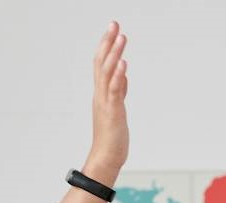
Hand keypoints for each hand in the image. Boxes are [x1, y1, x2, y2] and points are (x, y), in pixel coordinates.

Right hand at [84, 22, 128, 182]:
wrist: (107, 157)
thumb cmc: (112, 136)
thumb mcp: (117, 109)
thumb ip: (120, 91)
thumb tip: (124, 75)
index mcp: (101, 93)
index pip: (101, 63)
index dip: (106, 45)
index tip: (113, 29)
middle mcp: (101, 93)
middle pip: (102, 62)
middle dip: (108, 42)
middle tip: (115, 23)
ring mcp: (105, 102)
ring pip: (107, 72)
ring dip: (114, 53)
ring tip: (121, 36)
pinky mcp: (113, 112)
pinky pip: (115, 90)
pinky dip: (119, 76)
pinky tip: (123, 63)